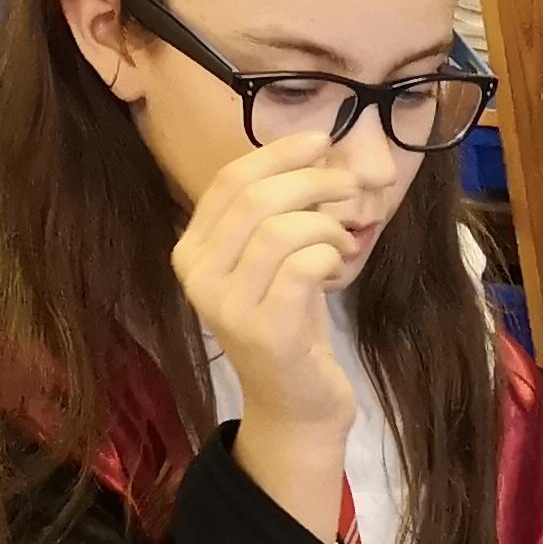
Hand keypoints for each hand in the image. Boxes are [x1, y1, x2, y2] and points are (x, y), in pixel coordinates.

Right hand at [170, 133, 360, 434]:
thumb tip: (311, 149)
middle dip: (312, 181)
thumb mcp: (272, 260)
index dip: (279, 153)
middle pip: (256, 199)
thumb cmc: (290, 324)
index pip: (231, 181)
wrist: (295, 403)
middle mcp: (199, 276)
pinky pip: (303, 267)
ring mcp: (228, 306)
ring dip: (327, 226)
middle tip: (350, 188)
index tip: (321, 140)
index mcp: (192, 250)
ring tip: (343, 241)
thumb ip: (275, 211)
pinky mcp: (266, 331)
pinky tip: (337, 268)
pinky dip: (329, 256)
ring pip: (282, 230)